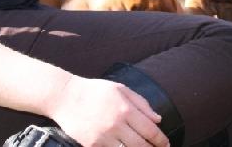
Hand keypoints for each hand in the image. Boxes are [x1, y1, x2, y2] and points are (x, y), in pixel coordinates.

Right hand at [46, 75, 167, 146]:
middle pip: (141, 144)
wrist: (66, 98)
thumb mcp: (121, 89)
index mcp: (126, 109)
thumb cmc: (95, 91)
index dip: (160, 139)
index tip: (165, 143)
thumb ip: (142, 103)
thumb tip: (157, 119)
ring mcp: (103, 136)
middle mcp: (116, 124)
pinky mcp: (92, 145)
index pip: (150, 129)